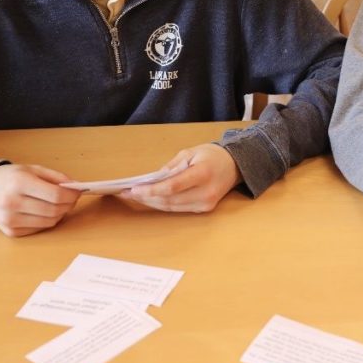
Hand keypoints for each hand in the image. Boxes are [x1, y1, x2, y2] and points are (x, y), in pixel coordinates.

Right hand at [0, 164, 79, 236]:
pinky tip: (43, 211)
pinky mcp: (10, 231)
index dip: (71, 196)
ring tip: (58, 205)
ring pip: (49, 222)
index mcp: (18, 183)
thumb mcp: (33, 169)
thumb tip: (76, 188)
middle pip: (53, 210)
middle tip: (71, 199)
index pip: (55, 195)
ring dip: (59, 214)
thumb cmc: (11, 177)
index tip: (77, 192)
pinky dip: (46, 221)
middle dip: (68, 205)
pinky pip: (39, 228)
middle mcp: (11, 202)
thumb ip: (57, 177)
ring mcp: (9, 219)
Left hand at [118, 143, 240, 212]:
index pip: (172, 187)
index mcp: (203, 174)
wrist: (234, 166)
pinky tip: (151, 198)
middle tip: (128, 193)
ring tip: (135, 196)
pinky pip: (178, 208)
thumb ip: (171, 167)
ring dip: (151, 202)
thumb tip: (151, 180)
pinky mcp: (204, 209)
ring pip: (172, 207)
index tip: (133, 189)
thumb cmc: (211, 155)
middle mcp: (206, 192)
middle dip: (146, 197)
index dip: (151, 190)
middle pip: (169, 200)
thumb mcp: (190, 152)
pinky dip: (163, 204)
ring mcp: (206, 204)